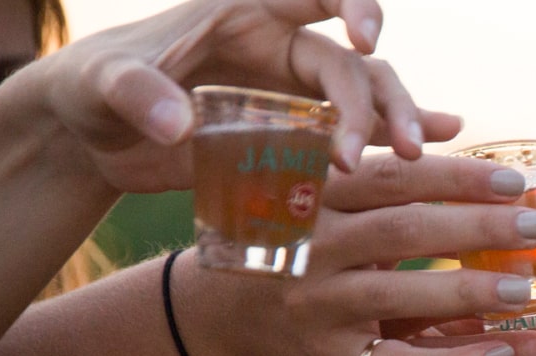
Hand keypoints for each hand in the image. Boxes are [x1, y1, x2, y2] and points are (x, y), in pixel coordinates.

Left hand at [26, 0, 453, 192]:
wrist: (93, 134)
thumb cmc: (92, 91)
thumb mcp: (99, 85)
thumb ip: (133, 93)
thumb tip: (177, 123)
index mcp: (243, 14)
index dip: (351, 5)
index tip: (365, 38)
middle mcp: (281, 48)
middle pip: (352, 64)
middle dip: (377, 102)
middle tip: (393, 149)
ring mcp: (293, 94)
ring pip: (366, 97)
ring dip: (396, 123)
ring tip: (410, 160)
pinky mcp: (295, 136)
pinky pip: (356, 132)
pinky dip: (395, 136)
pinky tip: (444, 144)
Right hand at [176, 152, 535, 355]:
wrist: (221, 312)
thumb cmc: (298, 239)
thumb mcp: (326, 196)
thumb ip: (385, 168)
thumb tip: (457, 123)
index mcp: (315, 191)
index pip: (393, 178)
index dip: (457, 178)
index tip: (516, 182)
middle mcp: (311, 243)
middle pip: (404, 229)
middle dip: (477, 227)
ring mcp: (316, 300)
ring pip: (400, 292)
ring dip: (471, 291)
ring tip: (530, 291)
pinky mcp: (327, 353)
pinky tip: (502, 354)